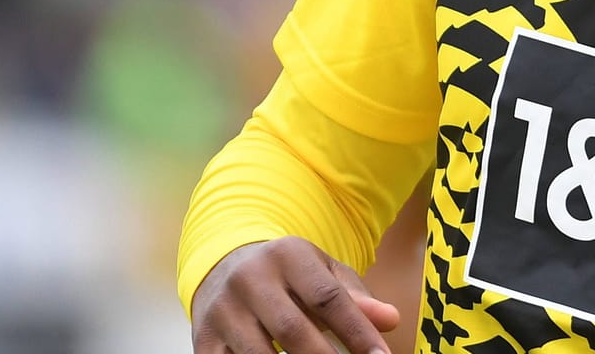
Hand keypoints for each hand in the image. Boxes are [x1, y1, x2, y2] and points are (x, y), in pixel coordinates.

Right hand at [190, 237, 401, 353]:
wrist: (223, 266)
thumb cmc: (289, 276)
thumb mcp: (323, 274)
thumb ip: (356, 298)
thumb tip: (391, 320)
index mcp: (288, 256)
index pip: (328, 298)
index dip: (357, 331)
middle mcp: (250, 280)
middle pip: (293, 330)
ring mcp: (222, 311)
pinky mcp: (203, 338)